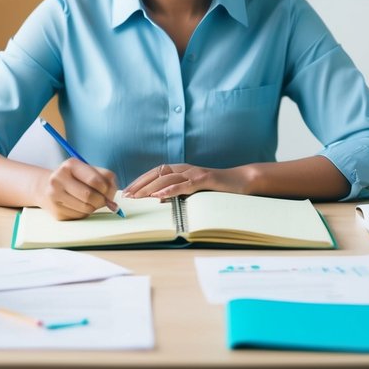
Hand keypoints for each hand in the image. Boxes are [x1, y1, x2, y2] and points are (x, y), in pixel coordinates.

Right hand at [35, 159, 119, 220]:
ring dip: (94, 207)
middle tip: (103, 200)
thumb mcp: (89, 171)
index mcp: (70, 165)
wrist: (47, 187)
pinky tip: (80, 206)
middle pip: (89, 196)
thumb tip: (113, 202)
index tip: (106, 190)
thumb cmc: (75, 178)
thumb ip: (106, 180)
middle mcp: (59, 179)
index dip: (106, 188)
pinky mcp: (56, 211)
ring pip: (86, 208)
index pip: (94, 180)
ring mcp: (54, 196)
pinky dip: (85, 213)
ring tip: (91, 202)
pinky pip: (80, 216)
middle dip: (101, 200)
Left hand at [124, 163, 252, 199]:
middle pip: (157, 173)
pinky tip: (159, 196)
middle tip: (127, 195)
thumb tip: (159, 200)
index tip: (128, 191)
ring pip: (167, 178)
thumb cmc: (217, 188)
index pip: (155, 173)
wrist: (241, 181)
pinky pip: (184, 185)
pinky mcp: (204, 179)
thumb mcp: (194, 191)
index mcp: (181, 170)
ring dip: (150, 188)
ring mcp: (194, 172)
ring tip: (138, 197)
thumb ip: (178, 193)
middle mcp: (185, 168)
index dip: (140, 181)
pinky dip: (170, 190)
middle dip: (140, 184)